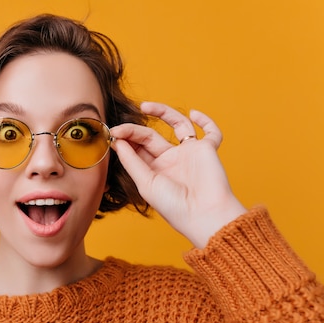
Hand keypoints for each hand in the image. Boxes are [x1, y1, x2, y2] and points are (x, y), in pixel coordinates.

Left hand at [110, 102, 246, 248]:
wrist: (202, 214)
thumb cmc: (173, 205)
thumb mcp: (145, 182)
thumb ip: (131, 161)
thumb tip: (117, 141)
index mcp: (154, 170)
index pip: (137, 148)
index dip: (125, 139)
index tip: (113, 134)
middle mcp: (171, 160)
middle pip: (150, 136)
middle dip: (134, 130)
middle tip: (120, 128)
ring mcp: (189, 154)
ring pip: (177, 125)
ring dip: (162, 112)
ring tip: (145, 106)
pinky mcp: (208, 150)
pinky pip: (211, 132)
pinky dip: (205, 121)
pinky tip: (193, 113)